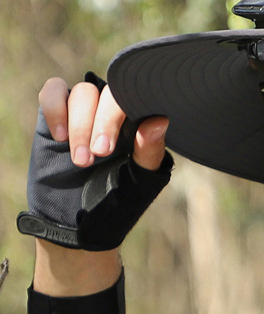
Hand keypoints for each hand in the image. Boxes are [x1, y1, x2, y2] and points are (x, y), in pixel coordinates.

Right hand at [18, 73, 172, 250]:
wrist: (79, 221)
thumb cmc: (117, 200)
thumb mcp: (139, 181)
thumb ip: (149, 151)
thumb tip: (159, 120)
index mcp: (141, 124)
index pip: (137, 98)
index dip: (123, 114)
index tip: (113, 146)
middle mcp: (115, 113)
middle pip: (109, 93)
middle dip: (102, 123)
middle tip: (100, 154)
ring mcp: (86, 110)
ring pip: (83, 93)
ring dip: (80, 125)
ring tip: (80, 160)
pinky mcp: (58, 114)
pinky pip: (54, 92)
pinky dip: (55, 109)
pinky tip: (59, 137)